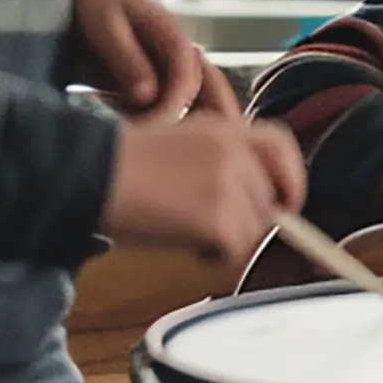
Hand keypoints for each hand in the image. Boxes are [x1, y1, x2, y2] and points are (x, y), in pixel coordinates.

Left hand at [70, 0, 214, 122]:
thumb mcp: (105, 26)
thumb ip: (127, 61)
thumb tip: (149, 96)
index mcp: (170, 32)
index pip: (187, 80)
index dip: (171, 108)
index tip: (146, 128)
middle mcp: (170, 48)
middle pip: (188, 94)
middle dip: (166, 116)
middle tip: (134, 132)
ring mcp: (157, 59)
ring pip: (168, 98)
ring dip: (151, 114)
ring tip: (119, 119)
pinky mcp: (140, 68)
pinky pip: (148, 96)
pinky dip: (135, 108)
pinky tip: (108, 106)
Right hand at [99, 111, 306, 272]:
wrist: (91, 173)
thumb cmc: (121, 165)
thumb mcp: (182, 142)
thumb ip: (222, 160)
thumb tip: (256, 199)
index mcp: (225, 128)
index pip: (281, 148)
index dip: (290, 179)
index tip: (287, 203)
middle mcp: (235, 153)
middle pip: (268, 202)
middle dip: (245, 222)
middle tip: (206, 227)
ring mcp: (230, 186)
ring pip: (253, 231)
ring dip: (225, 240)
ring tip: (182, 228)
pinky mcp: (219, 218)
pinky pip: (233, 250)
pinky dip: (210, 254)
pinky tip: (179, 238)